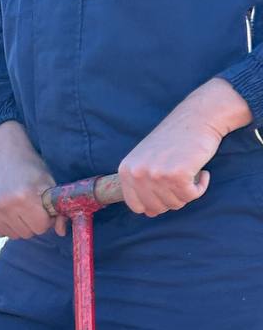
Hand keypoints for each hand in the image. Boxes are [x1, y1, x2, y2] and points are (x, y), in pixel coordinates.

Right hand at [0, 122, 67, 239]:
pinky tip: (8, 209)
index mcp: (25, 196)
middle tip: (31, 206)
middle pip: (28, 233)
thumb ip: (59, 210)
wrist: (5, 154)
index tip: (43, 207)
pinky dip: (7, 224)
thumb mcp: (50, 184)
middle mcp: (5, 204)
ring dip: (20, 224)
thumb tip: (61, 232)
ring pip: (14, 235)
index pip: (42, 227)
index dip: (46, 218)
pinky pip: (0, 232)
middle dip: (33, 222)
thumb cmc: (30, 168)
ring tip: (19, 206)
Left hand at [118, 78, 252, 216]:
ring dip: (187, 192)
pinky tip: (203, 173)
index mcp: (126, 170)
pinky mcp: (177, 174)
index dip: (153, 205)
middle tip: (182, 180)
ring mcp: (156, 174)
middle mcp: (138, 173)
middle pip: (155, 208)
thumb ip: (143, 184)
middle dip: (172, 199)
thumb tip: (149, 213)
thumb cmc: (175, 138)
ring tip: (191, 172)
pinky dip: (200, 188)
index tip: (166, 192)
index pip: (136, 206)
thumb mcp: (148, 158)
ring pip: (174, 204)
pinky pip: (191, 196)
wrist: (199, 116)